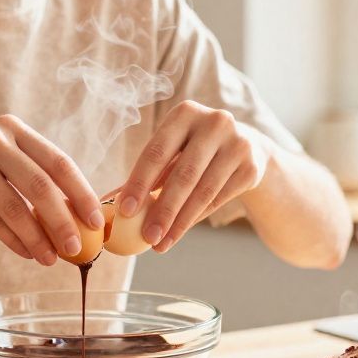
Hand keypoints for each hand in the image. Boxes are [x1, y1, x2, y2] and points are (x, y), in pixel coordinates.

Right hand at [0, 115, 103, 265]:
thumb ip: (23, 172)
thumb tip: (68, 212)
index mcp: (12, 128)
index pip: (58, 161)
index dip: (82, 193)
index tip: (97, 220)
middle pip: (42, 185)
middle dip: (66, 220)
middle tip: (82, 247)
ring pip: (17, 206)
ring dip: (40, 237)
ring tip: (54, 259)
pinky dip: (13, 240)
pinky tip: (28, 254)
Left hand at [115, 101, 267, 251]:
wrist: (248, 149)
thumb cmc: (194, 151)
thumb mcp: (171, 153)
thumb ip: (143, 175)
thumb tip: (105, 203)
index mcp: (185, 113)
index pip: (156, 152)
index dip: (139, 182)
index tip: (124, 211)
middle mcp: (215, 122)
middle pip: (183, 174)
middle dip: (162, 210)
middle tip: (145, 237)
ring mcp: (238, 144)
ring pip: (203, 191)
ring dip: (179, 222)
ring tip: (160, 243)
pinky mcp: (252, 167)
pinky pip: (218, 199)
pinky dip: (195, 219)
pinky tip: (178, 234)